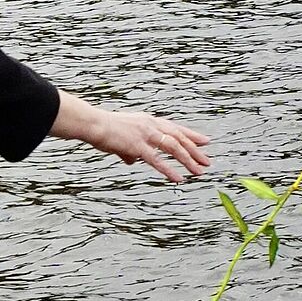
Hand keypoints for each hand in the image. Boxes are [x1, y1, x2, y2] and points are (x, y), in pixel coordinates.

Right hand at [50, 90, 210, 182]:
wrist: (93, 124)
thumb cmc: (103, 130)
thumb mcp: (122, 138)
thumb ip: (130, 150)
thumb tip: (133, 160)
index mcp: (148, 121)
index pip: (175, 128)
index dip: (191, 135)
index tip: (205, 141)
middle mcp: (151, 125)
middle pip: (179, 138)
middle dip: (195, 150)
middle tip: (208, 161)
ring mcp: (145, 135)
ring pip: (173, 148)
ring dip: (188, 161)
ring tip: (199, 172)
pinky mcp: (137, 146)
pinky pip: (157, 161)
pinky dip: (169, 170)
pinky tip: (179, 179)